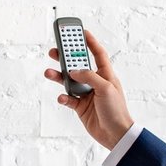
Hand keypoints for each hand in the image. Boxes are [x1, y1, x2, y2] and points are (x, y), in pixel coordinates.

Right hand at [45, 29, 134, 149]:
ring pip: (69, 81)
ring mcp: (86, 94)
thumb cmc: (117, 111)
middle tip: (54, 50)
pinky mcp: (80, 106)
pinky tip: (62, 98)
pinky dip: (63, 97)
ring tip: (48, 72)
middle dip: (66, 57)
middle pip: (77, 65)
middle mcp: (94, 82)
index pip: (97, 53)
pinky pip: (68, 98)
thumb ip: (89, 76)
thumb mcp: (105, 88)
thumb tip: (74, 70)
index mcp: (105, 74)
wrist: (116, 135)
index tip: (80, 30)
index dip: (89, 41)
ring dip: (58, 76)